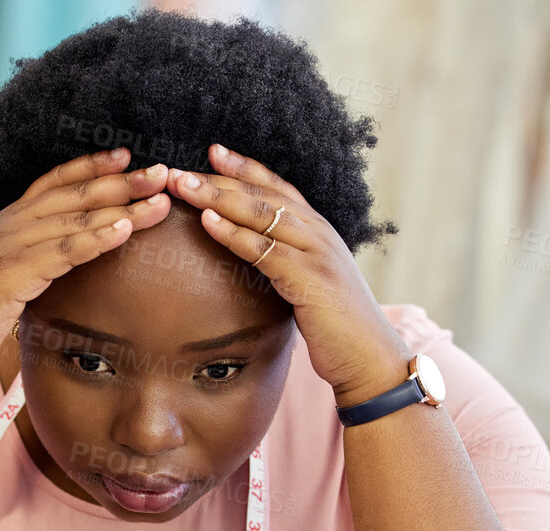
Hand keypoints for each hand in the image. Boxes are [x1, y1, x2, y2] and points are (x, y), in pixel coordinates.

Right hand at [0, 148, 171, 373]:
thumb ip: (36, 255)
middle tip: (163, 173)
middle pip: (77, 193)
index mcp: (12, 218)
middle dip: (123, 182)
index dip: (92, 165)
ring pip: (77, 219)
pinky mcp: (15, 272)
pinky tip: (124, 232)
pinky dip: (96, 238)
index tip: (127, 155)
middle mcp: (13, 223)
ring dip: (122, 208)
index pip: (57, 181)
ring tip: (159, 202)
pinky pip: (63, 251)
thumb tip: (66, 255)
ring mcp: (13, 245)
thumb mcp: (10, 270)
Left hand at [166, 144, 411, 405]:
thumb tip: (261, 262)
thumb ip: (290, 265)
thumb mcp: (312, 286)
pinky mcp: (310, 277)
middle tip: (179, 170)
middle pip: (263, 194)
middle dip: (219, 178)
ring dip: (217, 197)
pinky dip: (233, 233)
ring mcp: (316, 252)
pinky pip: (263, 249)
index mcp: (319, 231)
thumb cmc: (338, 328)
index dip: (245, 168)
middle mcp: (319, 232)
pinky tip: (207, 221)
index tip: (213, 152)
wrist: (370, 357)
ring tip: (183, 187)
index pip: (278, 187)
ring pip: (260, 213)